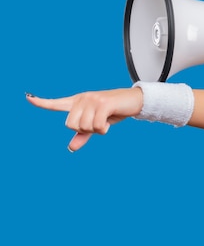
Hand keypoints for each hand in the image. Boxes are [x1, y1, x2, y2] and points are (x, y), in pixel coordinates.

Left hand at [26, 88, 142, 151]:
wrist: (134, 101)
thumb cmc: (114, 111)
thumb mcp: (96, 124)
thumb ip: (82, 134)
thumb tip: (71, 148)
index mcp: (78, 102)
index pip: (56, 103)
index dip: (42, 102)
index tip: (29, 98)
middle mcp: (83, 99)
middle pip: (71, 124)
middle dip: (85, 130)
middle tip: (98, 124)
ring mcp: (92, 100)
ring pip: (84, 126)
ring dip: (96, 130)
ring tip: (105, 121)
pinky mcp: (103, 104)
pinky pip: (96, 125)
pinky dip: (103, 129)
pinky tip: (109, 123)